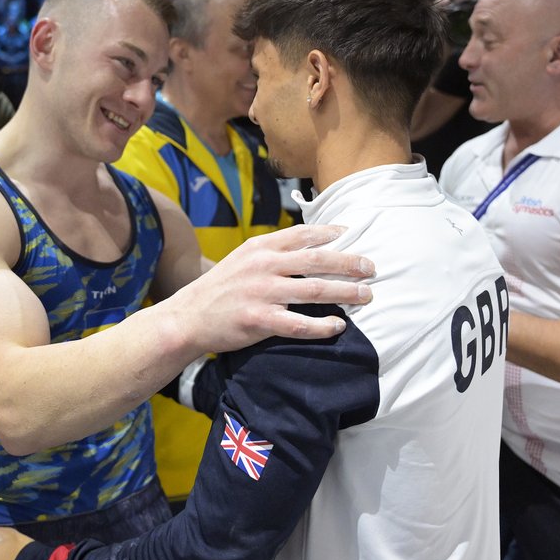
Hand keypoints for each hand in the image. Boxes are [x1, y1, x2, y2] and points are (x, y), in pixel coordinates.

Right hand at [167, 224, 374, 352]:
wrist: (188, 317)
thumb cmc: (220, 289)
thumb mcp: (242, 259)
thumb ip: (272, 252)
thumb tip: (309, 247)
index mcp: (260, 247)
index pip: (302, 234)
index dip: (330, 233)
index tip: (351, 234)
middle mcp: (263, 266)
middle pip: (317, 261)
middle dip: (349, 264)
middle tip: (372, 269)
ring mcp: (262, 293)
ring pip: (315, 290)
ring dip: (346, 293)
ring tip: (367, 296)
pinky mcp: (259, 320)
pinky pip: (299, 324)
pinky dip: (323, 325)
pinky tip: (338, 326)